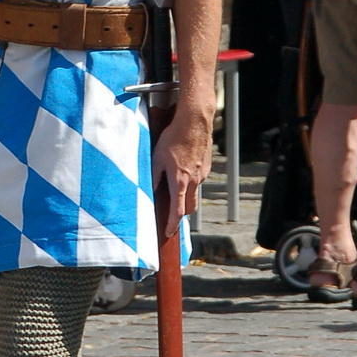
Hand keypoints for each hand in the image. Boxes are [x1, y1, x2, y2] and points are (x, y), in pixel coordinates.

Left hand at [150, 105, 212, 237]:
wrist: (194, 122)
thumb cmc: (173, 138)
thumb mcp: (156, 157)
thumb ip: (154, 177)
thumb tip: (150, 191)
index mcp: (179, 182)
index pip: (178, 211)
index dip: (173, 224)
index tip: (169, 233)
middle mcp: (193, 181)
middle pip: (190, 207)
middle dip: (181, 213)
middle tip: (171, 212)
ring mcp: (202, 174)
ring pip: (194, 192)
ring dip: (185, 193)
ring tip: (174, 179)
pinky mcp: (206, 166)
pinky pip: (198, 179)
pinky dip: (190, 179)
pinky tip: (183, 164)